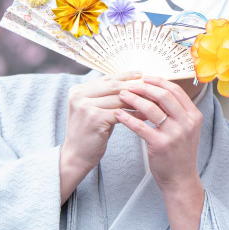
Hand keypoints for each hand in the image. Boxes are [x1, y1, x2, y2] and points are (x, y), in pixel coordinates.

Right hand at [60, 72, 140, 202]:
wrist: (76, 156)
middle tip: (151, 86)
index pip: (106, 78)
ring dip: (137, 100)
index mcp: (78, 90)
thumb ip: (106, 97)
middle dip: (133, 86)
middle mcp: (79, 95)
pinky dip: (134, 114)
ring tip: (152, 101)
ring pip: (118, 99)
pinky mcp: (94, 118)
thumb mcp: (95, 110)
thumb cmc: (90, 133)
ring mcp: (85, 106)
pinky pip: (120, 113)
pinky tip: (145, 116)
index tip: (140, 73)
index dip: (125, 75)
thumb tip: (131, 84)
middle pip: (113, 86)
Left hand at [115, 76, 204, 229]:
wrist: (180, 179)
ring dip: (134, 99)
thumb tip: (158, 91)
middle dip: (144, 87)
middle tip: (130, 85)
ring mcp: (175, 134)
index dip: (159, 81)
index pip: (175, 90)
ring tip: (122, 95)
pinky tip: (118, 114)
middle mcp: (187, 123)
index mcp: (194, 115)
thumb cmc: (180, 153)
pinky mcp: (160, 145)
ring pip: (151, 108)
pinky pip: (140, 126)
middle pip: (163, 95)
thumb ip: (177, 111)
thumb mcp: (186, 129)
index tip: (145, 77)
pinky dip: (127, 118)